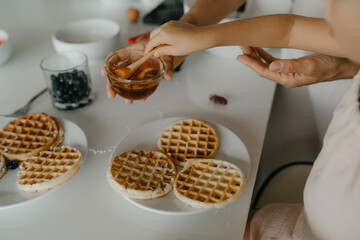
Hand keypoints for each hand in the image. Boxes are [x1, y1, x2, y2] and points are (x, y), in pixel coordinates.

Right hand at [101, 40, 182, 104]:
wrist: (175, 47)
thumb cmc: (167, 45)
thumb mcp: (167, 52)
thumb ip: (167, 64)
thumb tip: (168, 76)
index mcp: (134, 50)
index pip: (116, 55)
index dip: (108, 63)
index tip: (104, 73)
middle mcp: (134, 60)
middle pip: (118, 72)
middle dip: (113, 84)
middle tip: (111, 94)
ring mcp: (139, 68)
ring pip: (128, 80)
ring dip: (125, 92)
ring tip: (128, 101)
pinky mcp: (145, 75)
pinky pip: (140, 84)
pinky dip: (140, 91)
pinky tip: (142, 98)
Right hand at [145, 21, 204, 56]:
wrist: (200, 36)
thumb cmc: (189, 44)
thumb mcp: (174, 51)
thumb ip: (163, 51)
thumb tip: (155, 53)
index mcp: (164, 34)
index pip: (152, 42)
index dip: (148, 49)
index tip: (146, 53)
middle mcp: (165, 27)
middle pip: (153, 34)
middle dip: (152, 42)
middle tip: (154, 51)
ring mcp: (170, 23)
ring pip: (158, 30)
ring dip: (157, 38)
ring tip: (161, 47)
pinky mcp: (174, 23)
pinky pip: (164, 28)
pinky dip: (163, 34)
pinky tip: (167, 41)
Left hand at [237, 46, 359, 87]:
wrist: (342, 65)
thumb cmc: (330, 67)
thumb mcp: (310, 66)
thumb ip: (291, 66)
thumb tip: (273, 67)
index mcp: (288, 79)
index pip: (264, 71)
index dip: (251, 64)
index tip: (241, 57)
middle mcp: (286, 76)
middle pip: (263, 67)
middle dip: (251, 57)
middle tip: (242, 47)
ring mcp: (288, 71)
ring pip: (267, 63)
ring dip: (257, 55)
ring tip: (248, 46)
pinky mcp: (292, 66)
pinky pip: (274, 61)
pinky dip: (266, 55)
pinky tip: (260, 49)